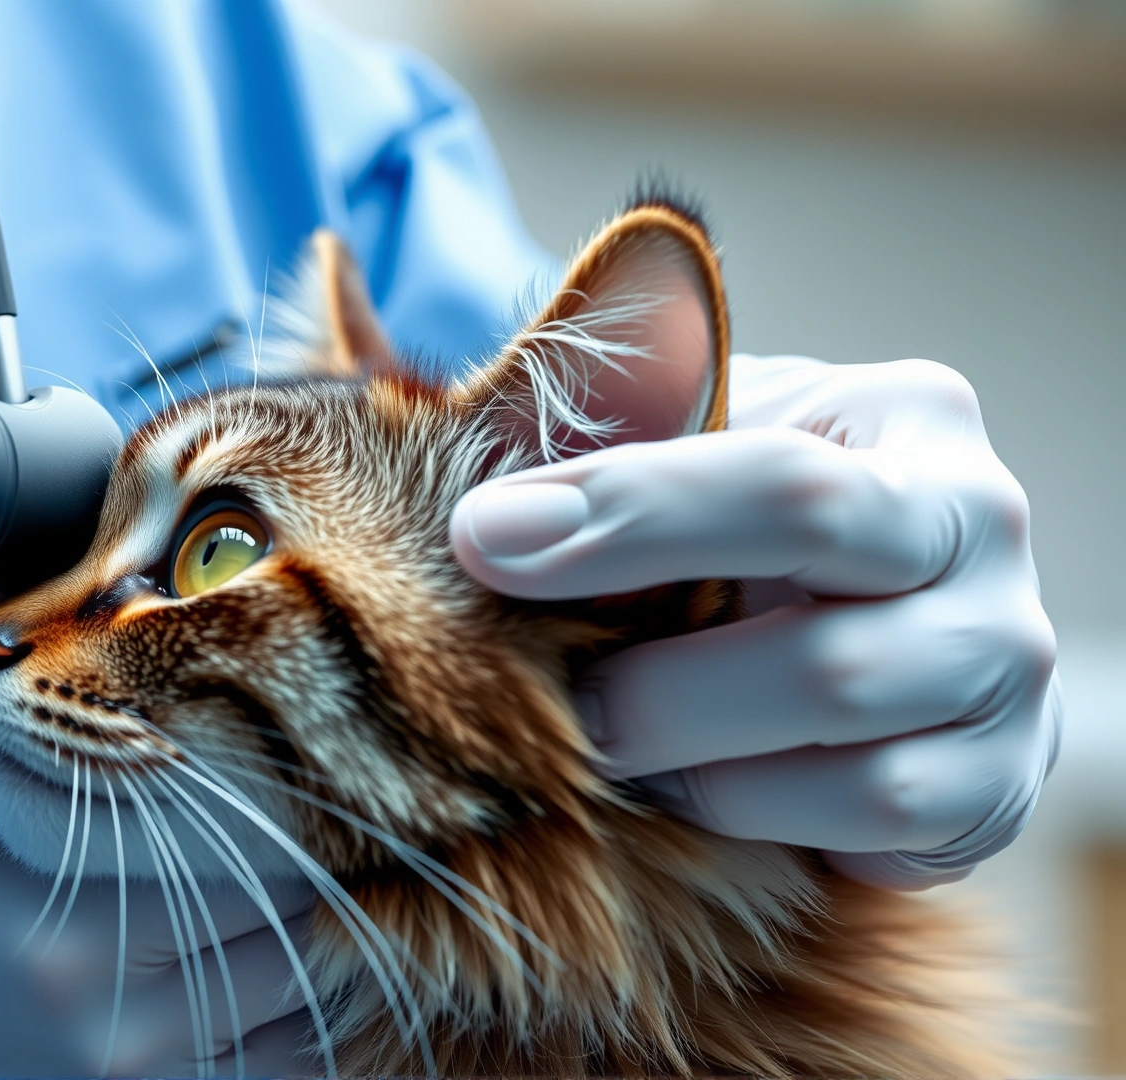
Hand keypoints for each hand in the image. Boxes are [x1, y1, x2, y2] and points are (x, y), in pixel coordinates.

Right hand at [0, 569, 313, 1078]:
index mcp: (64, 931)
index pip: (233, 823)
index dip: (273, 750)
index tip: (279, 692)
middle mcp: (131, 1020)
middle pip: (297, 890)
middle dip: (317, 809)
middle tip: (329, 739)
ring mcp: (171, 1073)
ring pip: (321, 963)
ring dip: (333, 888)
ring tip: (327, 817)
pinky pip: (315, 1041)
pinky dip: (325, 977)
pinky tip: (303, 916)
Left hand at [449, 355, 1059, 888]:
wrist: (832, 599)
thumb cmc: (716, 505)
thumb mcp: (671, 433)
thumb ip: (596, 432)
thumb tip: (496, 504)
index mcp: (908, 419)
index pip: (778, 483)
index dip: (622, 518)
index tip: (480, 541)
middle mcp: (986, 535)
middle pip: (825, 657)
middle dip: (658, 694)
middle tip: (550, 702)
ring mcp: (1010, 668)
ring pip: (845, 750)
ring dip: (694, 757)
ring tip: (609, 739)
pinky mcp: (997, 784)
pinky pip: (874, 821)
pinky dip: (758, 810)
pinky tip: (695, 781)